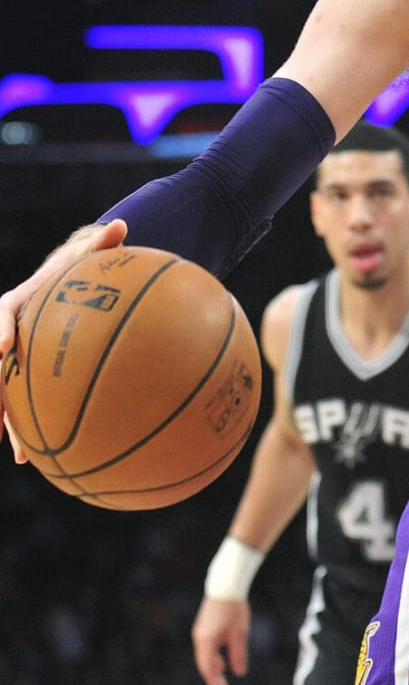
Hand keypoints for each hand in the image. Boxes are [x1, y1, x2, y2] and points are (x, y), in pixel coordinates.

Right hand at [0, 218, 128, 463]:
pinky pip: (24, 404)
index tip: (2, 349)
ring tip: (19, 452)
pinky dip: (28, 431)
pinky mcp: (29, 377)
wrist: (71, 284)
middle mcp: (9, 333)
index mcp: (19, 303)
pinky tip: (36, 460)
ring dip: (6, 422)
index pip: (0, 313)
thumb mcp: (89, 253)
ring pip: (4, 392)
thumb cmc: (82, 267)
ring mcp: (16, 359)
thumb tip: (121, 224)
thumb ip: (101, 243)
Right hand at [192, 595, 252, 684]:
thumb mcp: (240, 633)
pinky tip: (221, 663)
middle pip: (205, 665)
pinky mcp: (203, 629)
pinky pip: (207, 649)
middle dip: (214, 680)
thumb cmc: (234, 608)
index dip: (216, 684)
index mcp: (206, 641)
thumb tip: (239, 673)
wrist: (226, 587)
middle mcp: (199, 639)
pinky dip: (213, 658)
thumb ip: (238, 653)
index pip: (209, 669)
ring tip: (221, 679)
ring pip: (205, 657)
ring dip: (213, 669)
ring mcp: (200, 634)